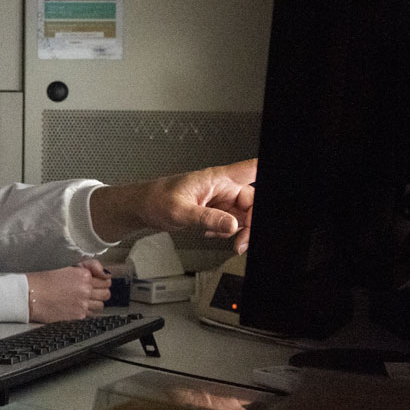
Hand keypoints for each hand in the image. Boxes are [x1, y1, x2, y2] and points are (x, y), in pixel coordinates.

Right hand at [26, 259, 110, 322]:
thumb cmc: (43, 279)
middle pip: (106, 293)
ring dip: (95, 302)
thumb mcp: (66, 266)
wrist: (29, 295)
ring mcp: (82, 304)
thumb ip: (89, 266)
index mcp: (84, 275)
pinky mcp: (78, 316)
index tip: (97, 281)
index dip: (102, 280)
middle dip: (101, 291)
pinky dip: (87, 311)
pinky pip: (91, 315)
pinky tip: (77, 306)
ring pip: (101, 305)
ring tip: (84, 299)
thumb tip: (105, 273)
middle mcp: (86, 290)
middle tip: (92, 291)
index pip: (106, 279)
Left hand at [89, 159, 255, 251]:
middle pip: (253, 201)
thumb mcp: (180, 210)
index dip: (262, 171)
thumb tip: (233, 225)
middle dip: (251, 223)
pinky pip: (232, 223)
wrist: (142, 208)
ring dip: (241, 231)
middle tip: (242, 241)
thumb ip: (207, 218)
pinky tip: (212, 233)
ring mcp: (220, 200)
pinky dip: (227, 232)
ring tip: (228, 241)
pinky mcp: (215, 212)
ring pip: (245, 215)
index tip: (268, 180)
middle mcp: (222, 187)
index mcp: (217, 178)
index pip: (249, 168)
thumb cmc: (155, 200)